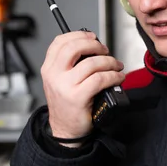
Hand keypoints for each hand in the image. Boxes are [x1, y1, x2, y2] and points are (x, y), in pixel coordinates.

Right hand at [41, 30, 125, 144]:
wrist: (65, 130)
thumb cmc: (67, 105)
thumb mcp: (59, 81)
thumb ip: (69, 64)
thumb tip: (93, 48)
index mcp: (49, 68)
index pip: (60, 42)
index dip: (79, 35)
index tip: (92, 36)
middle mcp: (54, 75)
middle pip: (75, 47)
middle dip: (95, 45)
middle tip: (105, 50)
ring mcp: (65, 86)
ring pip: (92, 63)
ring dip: (110, 62)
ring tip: (116, 66)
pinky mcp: (78, 97)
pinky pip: (100, 79)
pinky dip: (113, 76)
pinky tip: (118, 78)